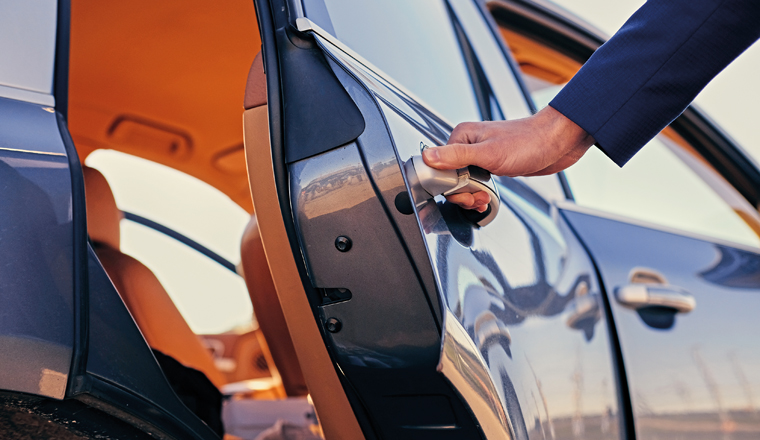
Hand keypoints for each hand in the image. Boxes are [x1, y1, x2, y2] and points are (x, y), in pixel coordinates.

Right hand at [422, 105, 594, 209]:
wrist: (558, 142)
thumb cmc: (529, 142)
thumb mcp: (489, 153)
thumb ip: (456, 156)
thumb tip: (427, 157)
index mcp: (462, 136)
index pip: (439, 166)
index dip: (449, 185)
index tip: (464, 193)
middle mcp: (468, 144)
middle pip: (450, 177)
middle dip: (462, 194)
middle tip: (477, 198)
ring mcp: (480, 155)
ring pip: (463, 183)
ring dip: (471, 196)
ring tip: (484, 200)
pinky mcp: (492, 165)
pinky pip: (476, 183)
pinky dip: (479, 194)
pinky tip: (486, 199)